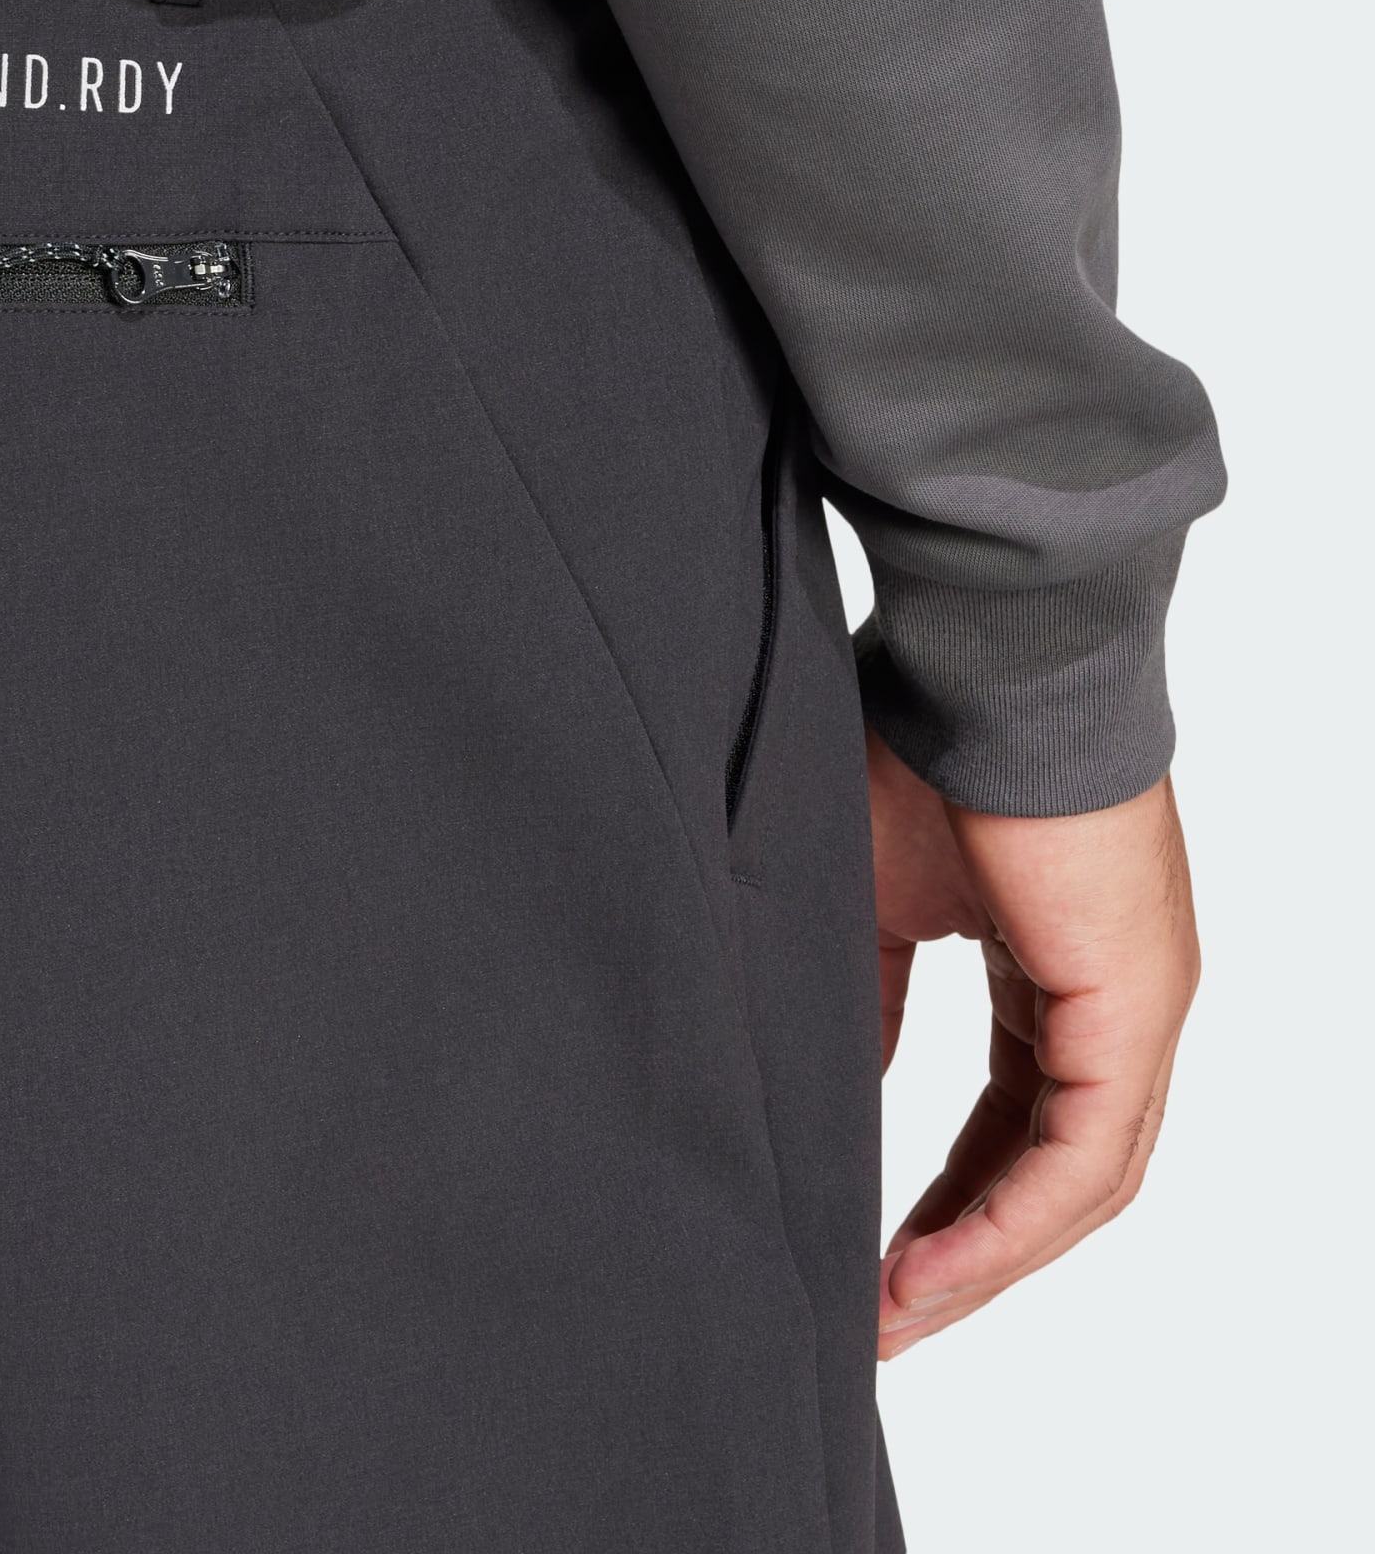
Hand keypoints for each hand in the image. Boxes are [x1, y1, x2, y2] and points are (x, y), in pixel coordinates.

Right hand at [867, 730, 1198, 1357]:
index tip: (874, 1253)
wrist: (981, 664)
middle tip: (883, 1319)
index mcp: (1059, 968)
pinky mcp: (1133, 1005)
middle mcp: (1116, 1000)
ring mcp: (1137, 1006)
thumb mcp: (873, 899)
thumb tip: (847, 1072)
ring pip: (1075, 1182)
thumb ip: (870, 995)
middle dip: (965, 1252)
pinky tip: (930, 1271)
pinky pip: (1079, 1156)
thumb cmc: (920, 747)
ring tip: (893, 1319)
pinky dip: (1004, 1224)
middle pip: (1051, 1171)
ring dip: (982, 1260)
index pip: (1013, 1117)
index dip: (945, 1196)